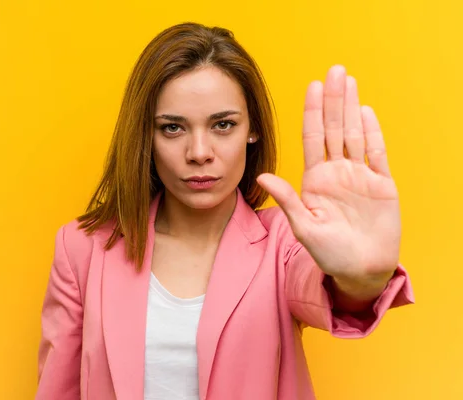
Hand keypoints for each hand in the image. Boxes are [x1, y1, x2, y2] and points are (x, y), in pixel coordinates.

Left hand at [257, 65, 399, 284]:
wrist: (360, 270)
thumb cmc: (329, 253)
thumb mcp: (304, 226)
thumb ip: (287, 199)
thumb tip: (262, 176)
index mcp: (315, 179)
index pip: (313, 138)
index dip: (313, 112)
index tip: (312, 87)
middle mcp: (336, 172)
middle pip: (334, 128)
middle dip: (334, 99)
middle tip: (334, 70)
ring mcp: (359, 176)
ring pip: (354, 134)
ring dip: (351, 107)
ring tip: (349, 80)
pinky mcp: (381, 184)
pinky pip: (377, 153)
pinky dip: (372, 132)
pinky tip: (365, 111)